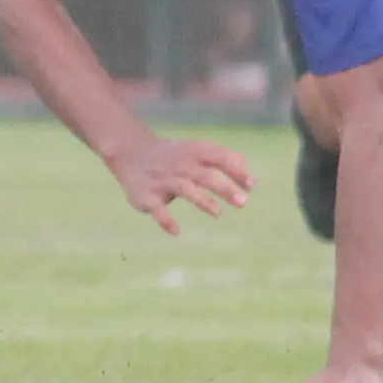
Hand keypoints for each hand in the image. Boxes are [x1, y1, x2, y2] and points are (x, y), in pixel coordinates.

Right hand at [104, 133, 251, 233]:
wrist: (130, 152)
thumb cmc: (174, 156)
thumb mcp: (197, 151)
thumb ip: (224, 161)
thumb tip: (252, 181)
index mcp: (194, 153)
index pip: (220, 157)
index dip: (236, 171)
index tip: (250, 186)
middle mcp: (180, 165)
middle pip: (205, 175)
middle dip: (224, 188)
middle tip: (242, 203)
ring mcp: (163, 180)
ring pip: (185, 188)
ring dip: (202, 200)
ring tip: (217, 213)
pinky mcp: (146, 196)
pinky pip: (157, 209)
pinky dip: (166, 220)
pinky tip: (176, 231)